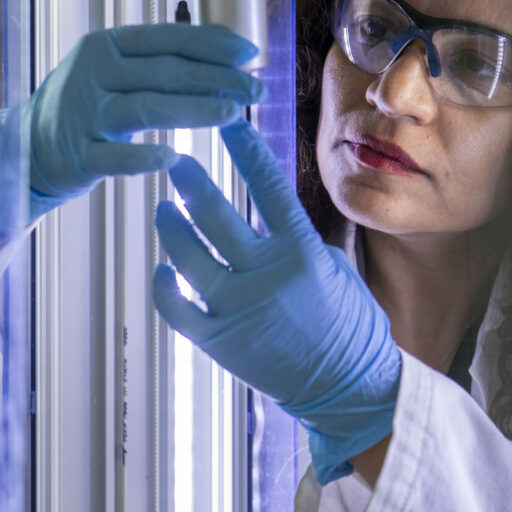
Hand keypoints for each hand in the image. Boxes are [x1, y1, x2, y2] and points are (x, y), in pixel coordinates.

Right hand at [0, 24, 263, 233]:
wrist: (28, 145)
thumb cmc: (89, 104)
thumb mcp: (117, 70)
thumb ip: (161, 61)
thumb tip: (230, 54)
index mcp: (107, 45)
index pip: (168, 39)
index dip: (213, 45)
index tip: (251, 53)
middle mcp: (94, 73)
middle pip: (165, 72)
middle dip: (217, 79)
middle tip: (255, 89)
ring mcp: (84, 114)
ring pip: (146, 109)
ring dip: (195, 111)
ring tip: (234, 115)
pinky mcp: (78, 155)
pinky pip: (114, 157)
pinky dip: (143, 157)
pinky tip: (173, 157)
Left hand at [153, 122, 401, 483]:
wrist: (348, 386)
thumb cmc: (349, 325)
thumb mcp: (334, 268)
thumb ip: (296, 241)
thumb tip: (268, 220)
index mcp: (301, 252)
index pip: (269, 187)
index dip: (247, 152)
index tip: (229, 125)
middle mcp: (266, 276)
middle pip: (215, 217)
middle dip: (192, 184)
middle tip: (177, 164)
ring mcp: (239, 310)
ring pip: (188, 257)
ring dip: (172, 229)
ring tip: (163, 210)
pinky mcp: (219, 343)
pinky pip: (177, 308)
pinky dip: (165, 286)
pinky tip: (164, 268)